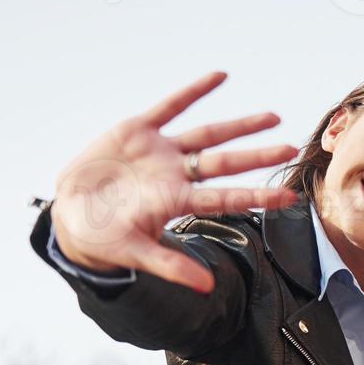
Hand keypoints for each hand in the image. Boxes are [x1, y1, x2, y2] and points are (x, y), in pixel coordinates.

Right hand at [51, 70, 301, 292]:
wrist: (72, 213)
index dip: (259, 197)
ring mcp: (161, 152)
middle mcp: (177, 175)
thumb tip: (206, 288)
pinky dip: (194, 92)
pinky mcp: (138, 131)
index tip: (291, 197)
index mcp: (177, 202)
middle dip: (257, 157)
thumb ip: (171, 267)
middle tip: (291, 149)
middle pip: (225, 163)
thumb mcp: (135, 253)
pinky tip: (221, 76)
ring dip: (239, 126)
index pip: (227, 199)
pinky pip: (171, 106)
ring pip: (208, 135)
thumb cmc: (105, 238)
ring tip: (273, 117)